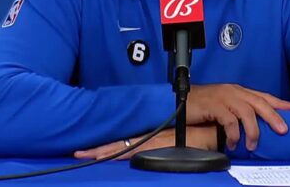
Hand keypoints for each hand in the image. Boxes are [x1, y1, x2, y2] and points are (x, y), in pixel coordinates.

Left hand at [73, 125, 216, 159]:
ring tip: (88, 155)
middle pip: (118, 144)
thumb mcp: (175, 141)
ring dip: (105, 151)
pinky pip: (135, 151)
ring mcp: (151, 143)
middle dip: (97, 149)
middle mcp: (148, 138)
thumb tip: (151, 150)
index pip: (123, 141)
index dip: (105, 146)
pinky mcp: (158, 147)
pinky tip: (111, 156)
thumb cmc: (196, 136)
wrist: (211, 132)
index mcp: (150, 137)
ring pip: (123, 147)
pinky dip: (122, 153)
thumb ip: (162, 146)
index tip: (88, 150)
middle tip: (79, 153)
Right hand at [187, 84, 289, 151]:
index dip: (279, 102)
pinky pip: (229, 121)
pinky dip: (234, 134)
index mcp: (238, 91)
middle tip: (283, 130)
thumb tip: (255, 123)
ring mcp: (224, 97)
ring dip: (253, 130)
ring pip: (247, 112)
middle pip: (259, 102)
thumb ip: (238, 110)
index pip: (263, 96)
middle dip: (273, 116)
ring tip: (252, 145)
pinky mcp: (214, 105)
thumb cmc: (202, 104)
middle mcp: (233, 92)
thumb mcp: (224, 105)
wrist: (180, 100)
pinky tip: (233, 143)